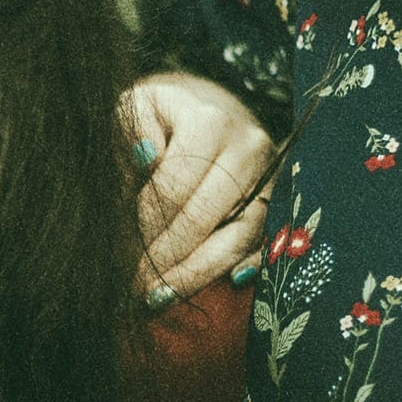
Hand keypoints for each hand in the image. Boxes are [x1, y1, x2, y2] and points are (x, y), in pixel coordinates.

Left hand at [127, 72, 275, 306]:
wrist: (207, 105)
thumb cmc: (162, 114)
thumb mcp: (138, 108)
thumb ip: (131, 133)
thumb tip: (145, 158)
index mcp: (210, 122)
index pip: (173, 188)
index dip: (145, 227)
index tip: (120, 254)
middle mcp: (249, 148)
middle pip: (204, 217)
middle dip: (165, 258)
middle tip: (134, 287)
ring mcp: (270, 176)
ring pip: (237, 237)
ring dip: (197, 273)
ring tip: (160, 296)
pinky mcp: (281, 199)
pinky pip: (262, 244)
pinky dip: (238, 268)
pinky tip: (211, 286)